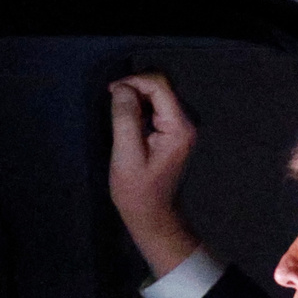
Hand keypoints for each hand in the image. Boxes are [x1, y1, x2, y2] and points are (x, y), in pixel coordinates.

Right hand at [109, 73, 200, 276]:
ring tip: (117, 111)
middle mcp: (186, 123)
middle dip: (135, 87)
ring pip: (158, 95)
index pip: (160, 85)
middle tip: (112, 101)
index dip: (134, 81)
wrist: (153, 216)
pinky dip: (140, 107)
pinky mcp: (173, 132)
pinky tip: (127, 120)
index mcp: (179, 127)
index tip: (111, 91)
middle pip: (161, 87)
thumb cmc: (138, 191)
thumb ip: (125, 118)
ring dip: (136, 97)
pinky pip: (157, 107)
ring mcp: (181, 127)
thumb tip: (122, 88)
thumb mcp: (126, 154)